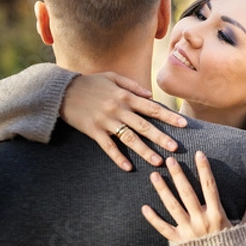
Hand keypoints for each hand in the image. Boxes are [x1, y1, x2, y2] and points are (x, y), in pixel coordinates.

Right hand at [60, 72, 187, 170]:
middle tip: (175, 148)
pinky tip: (129, 167)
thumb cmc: (90, 82)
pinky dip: (118, 158)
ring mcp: (105, 121)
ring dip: (144, 151)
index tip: (183, 125)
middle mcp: (118, 109)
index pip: (152, 108)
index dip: (168, 117)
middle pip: (144, 126)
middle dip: (161, 137)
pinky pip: (108, 147)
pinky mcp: (93, 131)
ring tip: (158, 161)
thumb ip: (133, 86)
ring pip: (129, 139)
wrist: (62, 90)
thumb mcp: (112, 77)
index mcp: (125, 96)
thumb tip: (151, 96)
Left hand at [142, 151, 245, 241]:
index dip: (205, 169)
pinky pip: (163, 229)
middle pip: (187, 192)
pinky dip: (153, 219)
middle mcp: (201, 221)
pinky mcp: (178, 242)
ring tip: (154, 175)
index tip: (199, 154)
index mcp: (217, 215)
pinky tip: (144, 207)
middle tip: (169, 160)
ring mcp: (188, 231)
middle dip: (178, 174)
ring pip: (172, 206)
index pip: (210, 186)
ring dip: (162, 190)